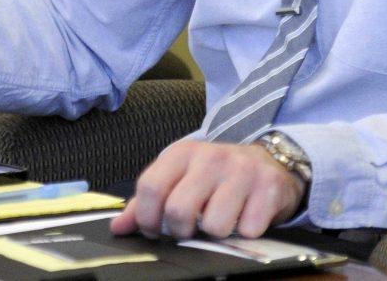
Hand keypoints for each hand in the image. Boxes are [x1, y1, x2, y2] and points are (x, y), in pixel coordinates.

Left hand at [110, 139, 304, 239]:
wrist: (267, 163)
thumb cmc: (215, 176)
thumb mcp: (180, 177)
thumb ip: (147, 201)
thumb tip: (118, 227)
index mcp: (182, 152)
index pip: (150, 187)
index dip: (147, 218)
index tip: (155, 229)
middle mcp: (211, 157)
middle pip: (178, 210)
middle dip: (180, 231)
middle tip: (189, 229)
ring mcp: (241, 171)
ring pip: (214, 226)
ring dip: (216, 233)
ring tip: (221, 219)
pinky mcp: (268, 188)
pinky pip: (248, 230)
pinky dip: (245, 233)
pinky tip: (245, 217)